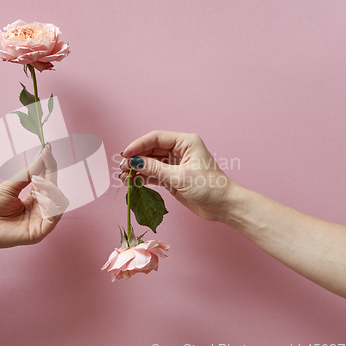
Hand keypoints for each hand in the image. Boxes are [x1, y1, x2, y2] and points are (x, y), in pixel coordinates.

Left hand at [0, 144, 68, 250]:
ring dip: (51, 188)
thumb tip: (42, 157)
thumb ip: (29, 174)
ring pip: (58, 203)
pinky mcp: (38, 233)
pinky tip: (40, 195)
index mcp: (33, 200)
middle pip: (54, 190)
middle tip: (47, 158)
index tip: (48, 149)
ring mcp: (40, 221)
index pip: (47, 182)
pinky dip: (51, 204)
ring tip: (38, 180)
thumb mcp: (10, 186)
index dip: (49, 166)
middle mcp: (39, 210)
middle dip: (51, 173)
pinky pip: (54, 217)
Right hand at [120, 131, 234, 220]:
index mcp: (185, 142)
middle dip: (136, 158)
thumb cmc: (210, 188)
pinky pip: (154, 173)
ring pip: (150, 162)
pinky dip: (143, 177)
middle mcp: (180, 150)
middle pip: (151, 149)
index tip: (125, 154)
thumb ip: (155, 169)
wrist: (224, 207)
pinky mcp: (173, 177)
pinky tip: (133, 181)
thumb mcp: (180, 177)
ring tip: (123, 176)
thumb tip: (134, 162)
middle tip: (121, 168)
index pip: (156, 138)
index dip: (138, 145)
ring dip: (137, 168)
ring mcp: (176, 164)